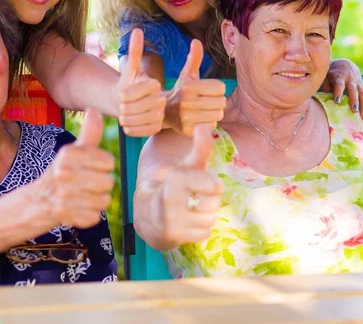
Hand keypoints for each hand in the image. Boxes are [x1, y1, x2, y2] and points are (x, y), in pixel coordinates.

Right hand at [37, 109, 114, 228]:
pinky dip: (88, 216)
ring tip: (81, 196)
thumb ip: (89, 132)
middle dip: (100, 185)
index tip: (89, 167)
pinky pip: (94, 217)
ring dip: (95, 201)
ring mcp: (63, 195)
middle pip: (109, 182)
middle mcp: (64, 172)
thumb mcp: (73, 151)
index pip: (109, 162)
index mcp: (69, 154)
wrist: (36, 201)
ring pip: (103, 201)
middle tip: (85, 184)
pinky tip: (76, 209)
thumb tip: (94, 109)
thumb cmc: (62, 172)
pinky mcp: (64, 215)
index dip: (103, 166)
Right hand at [117, 28, 166, 136]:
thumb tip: (137, 29)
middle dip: (158, 99)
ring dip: (158, 112)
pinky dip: (156, 123)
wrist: (119, 106)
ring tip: (155, 107)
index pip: (153, 86)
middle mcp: (123, 108)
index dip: (155, 85)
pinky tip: (153, 117)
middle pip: (155, 103)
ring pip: (155, 116)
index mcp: (124, 91)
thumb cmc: (130, 83)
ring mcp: (127, 122)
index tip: (152, 84)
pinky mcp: (132, 133)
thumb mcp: (134, 67)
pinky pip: (153, 128)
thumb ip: (136, 50)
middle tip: (156, 97)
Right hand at [158, 124, 222, 245]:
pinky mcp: (172, 237)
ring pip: (210, 219)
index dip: (213, 185)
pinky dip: (201, 229)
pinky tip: (189, 222)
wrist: (147, 214)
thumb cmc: (173, 187)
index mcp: (174, 178)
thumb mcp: (186, 166)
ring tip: (193, 209)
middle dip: (209, 200)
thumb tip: (204, 125)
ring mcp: (171, 220)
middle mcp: (170, 200)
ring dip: (206, 215)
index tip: (204, 184)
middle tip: (196, 197)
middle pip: (214, 203)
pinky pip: (204, 233)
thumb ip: (199, 147)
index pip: (214, 186)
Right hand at [168, 40, 225, 135]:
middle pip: (221, 102)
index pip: (220, 88)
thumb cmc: (180, 90)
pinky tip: (200, 118)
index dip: (217, 88)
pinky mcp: (188, 130)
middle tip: (207, 101)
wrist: (164, 112)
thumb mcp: (186, 74)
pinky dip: (209, 123)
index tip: (208, 90)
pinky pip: (211, 126)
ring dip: (214, 112)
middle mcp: (186, 102)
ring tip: (204, 109)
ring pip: (218, 115)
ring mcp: (186, 117)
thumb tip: (196, 41)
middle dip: (217, 101)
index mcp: (188, 86)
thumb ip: (194, 58)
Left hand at [321, 59, 362, 120]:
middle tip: (354, 110)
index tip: (337, 101)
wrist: (344, 65)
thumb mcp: (326, 78)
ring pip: (362, 94)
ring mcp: (358, 83)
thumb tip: (324, 101)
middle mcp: (350, 80)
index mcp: (339, 76)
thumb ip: (325, 88)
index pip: (339, 84)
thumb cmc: (331, 75)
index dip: (338, 92)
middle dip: (354, 100)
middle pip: (353, 90)